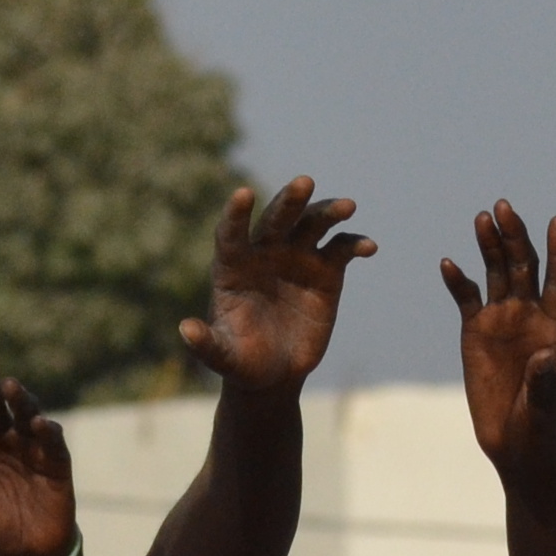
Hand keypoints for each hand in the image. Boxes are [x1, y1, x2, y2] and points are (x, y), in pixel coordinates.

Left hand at [183, 175, 370, 395]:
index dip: (236, 215)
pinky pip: (342, 249)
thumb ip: (206, 345)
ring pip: (312, 224)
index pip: (231, 233)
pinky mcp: (326, 270)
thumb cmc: (242, 361)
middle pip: (277, 218)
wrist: (275, 373)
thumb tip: (186, 329)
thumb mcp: (223, 358)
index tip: (242, 195)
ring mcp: (298, 257)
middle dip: (290, 200)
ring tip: (347, 207)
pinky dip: (355, 244)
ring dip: (329, 212)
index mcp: (234, 266)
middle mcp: (266, 252)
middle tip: (304, 182)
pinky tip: (369, 247)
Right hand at [443, 200, 555, 465]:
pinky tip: (450, 264)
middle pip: (524, 267)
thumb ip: (545, 381)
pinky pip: (467, 298)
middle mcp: (530, 316)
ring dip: (490, 246)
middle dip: (515, 236)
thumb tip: (546, 356)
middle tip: (503, 208)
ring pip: (497, 274)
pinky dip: (459, 281)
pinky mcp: (476, 333)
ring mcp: (502, 321)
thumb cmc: (539, 427)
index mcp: (554, 328)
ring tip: (483, 219)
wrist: (516, 444)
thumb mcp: (543, 407)